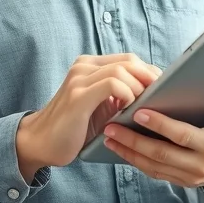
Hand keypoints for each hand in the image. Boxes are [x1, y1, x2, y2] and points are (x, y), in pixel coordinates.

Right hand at [15, 53, 161, 178]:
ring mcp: (79, 79)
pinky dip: (126, 94)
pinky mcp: (77, 96)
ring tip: (141, 105)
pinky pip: (111, 84)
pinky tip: (127, 108)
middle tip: (160, 97)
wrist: (40, 143)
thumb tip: (155, 93)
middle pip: (129, 61)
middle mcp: (84, 67)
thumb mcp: (102, 107)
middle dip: (150, 78)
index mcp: (90, 66)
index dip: (149, 72)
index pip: (129, 59)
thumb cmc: (75, 128)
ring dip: (139, 87)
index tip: (163, 90)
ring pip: (122, 70)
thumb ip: (120, 94)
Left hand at [102, 77, 203, 188]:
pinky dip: (134, 161)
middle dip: (133, 140)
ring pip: (152, 166)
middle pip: (161, 154)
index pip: (183, 136)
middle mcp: (199, 165)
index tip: (139, 113)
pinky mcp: (179, 181)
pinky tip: (120, 148)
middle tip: (111, 126)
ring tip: (108, 136)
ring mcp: (187, 176)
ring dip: (128, 152)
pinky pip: (153, 172)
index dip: (160, 125)